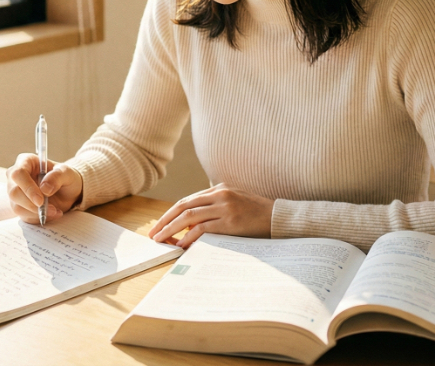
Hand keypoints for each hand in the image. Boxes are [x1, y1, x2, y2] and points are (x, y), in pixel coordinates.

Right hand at [6, 153, 83, 224]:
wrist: (67, 191)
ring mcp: (16, 192)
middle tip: (52, 209)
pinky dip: (38, 218)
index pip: (18, 173)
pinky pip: (23, 215)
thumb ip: (57, 176)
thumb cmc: (65, 177)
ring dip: (37, 213)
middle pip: (14, 192)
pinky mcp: (19, 205)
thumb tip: (44, 188)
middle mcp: (17, 176)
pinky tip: (51, 214)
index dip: (28, 188)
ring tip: (55, 211)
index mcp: (26, 162)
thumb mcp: (67, 173)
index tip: (41, 200)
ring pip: (17, 206)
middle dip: (32, 204)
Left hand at [148, 184, 273, 247]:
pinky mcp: (231, 222)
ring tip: (162, 240)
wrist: (280, 218)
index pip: (187, 200)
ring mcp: (225, 208)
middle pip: (183, 206)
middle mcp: (220, 195)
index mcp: (219, 189)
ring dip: (171, 229)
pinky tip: (182, 245)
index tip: (159, 225)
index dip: (170, 214)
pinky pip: (203, 229)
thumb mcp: (235, 203)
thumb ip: (216, 207)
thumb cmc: (257, 215)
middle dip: (165, 221)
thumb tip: (192, 224)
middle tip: (154, 234)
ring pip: (189, 217)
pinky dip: (189, 237)